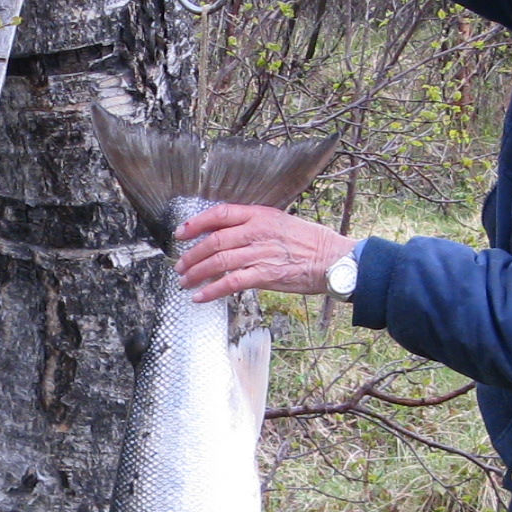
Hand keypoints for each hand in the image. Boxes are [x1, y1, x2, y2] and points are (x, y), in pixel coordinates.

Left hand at [175, 203, 352, 301]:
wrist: (332, 259)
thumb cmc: (309, 242)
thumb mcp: (280, 223)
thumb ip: (254, 226)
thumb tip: (228, 235)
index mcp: (260, 215)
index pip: (219, 214)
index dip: (196, 223)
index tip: (181, 233)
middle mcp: (256, 232)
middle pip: (213, 241)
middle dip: (191, 255)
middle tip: (180, 265)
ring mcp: (259, 253)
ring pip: (217, 262)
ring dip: (196, 273)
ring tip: (185, 281)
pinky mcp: (265, 275)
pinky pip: (230, 283)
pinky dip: (211, 291)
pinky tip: (199, 297)